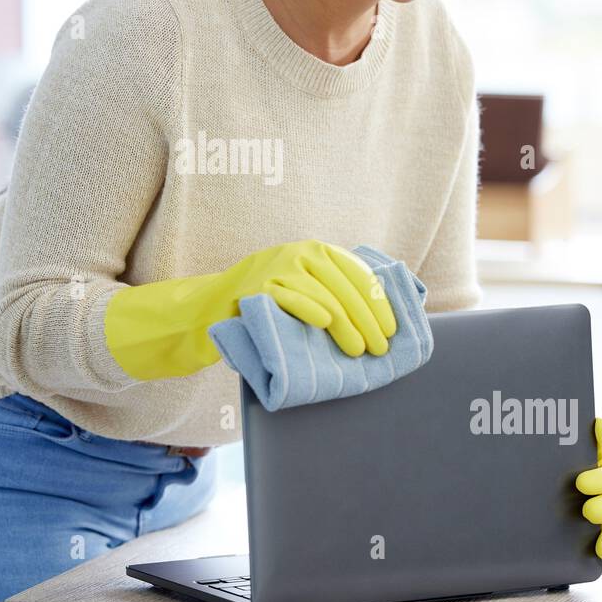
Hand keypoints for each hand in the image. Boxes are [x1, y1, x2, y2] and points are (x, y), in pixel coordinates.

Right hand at [104, 239, 397, 380]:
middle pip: (345, 285)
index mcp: (317, 252)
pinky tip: (323, 323)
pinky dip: (309, 307)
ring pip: (324, 292)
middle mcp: (300, 253)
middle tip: (378, 349)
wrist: (209, 310)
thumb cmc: (267, 310)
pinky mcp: (257, 287)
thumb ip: (333, 294)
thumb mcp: (303, 292)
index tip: (392, 330)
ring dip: (346, 322)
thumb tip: (381, 321)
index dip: (379, 302)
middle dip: (368, 319)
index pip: (358, 273)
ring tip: (358, 349)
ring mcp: (277, 267)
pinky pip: (289, 295)